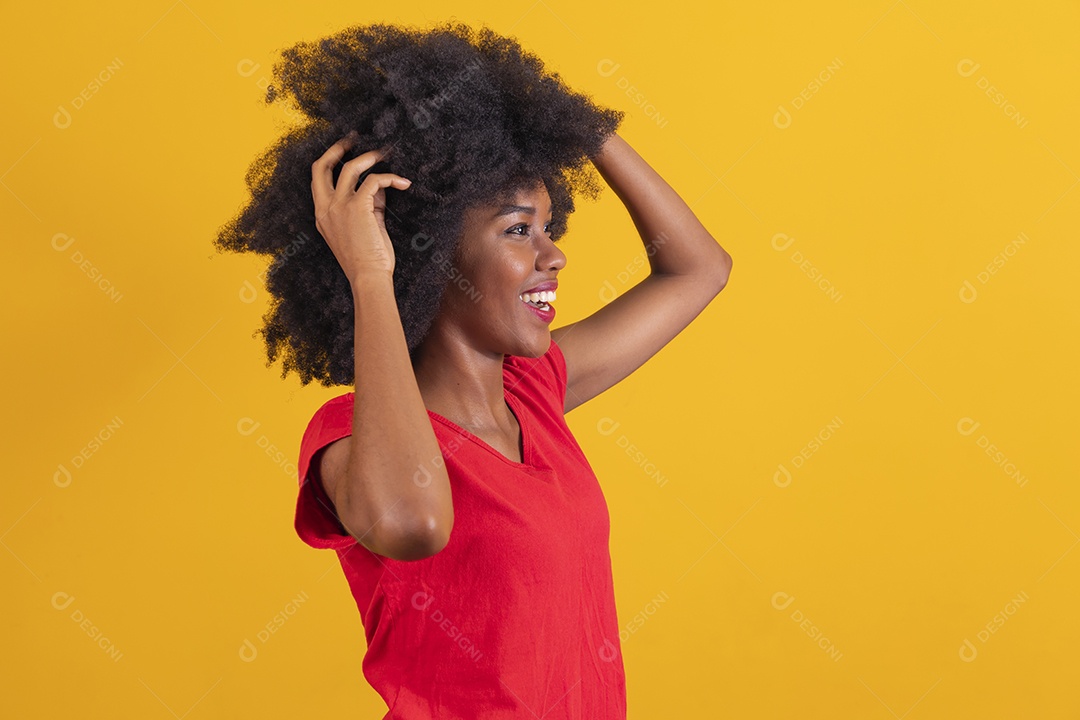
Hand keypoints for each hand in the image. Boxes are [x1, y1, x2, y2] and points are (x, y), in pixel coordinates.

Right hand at [310, 132, 411, 281]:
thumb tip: (378, 187)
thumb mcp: (363, 229)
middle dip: (336, 148)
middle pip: (321, 167)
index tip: (343, 153)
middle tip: (352, 139)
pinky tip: (403, 183)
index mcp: (322, 216)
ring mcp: (339, 206)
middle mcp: (325, 208)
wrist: (368, 278)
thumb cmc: (367, 261)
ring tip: (385, 154)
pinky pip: (374, 181)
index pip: (318, 181)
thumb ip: (367, 207)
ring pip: (350, 168)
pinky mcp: (357, 206)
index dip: (330, 163)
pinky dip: (390, 178)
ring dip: (370, 158)